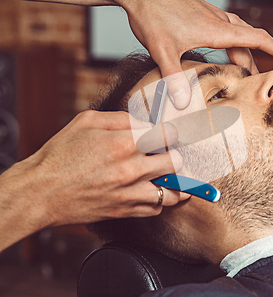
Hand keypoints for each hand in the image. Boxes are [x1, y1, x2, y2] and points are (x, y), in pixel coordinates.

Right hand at [22, 110, 187, 226]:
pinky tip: (152, 191)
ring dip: (173, 181)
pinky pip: (157, 209)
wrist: (40, 192)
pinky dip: (159, 200)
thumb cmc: (60, 154)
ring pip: (172, 191)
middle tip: (165, 153)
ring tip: (166, 175)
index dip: (170, 133)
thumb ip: (122, 118)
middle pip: (175, 162)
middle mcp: (131, 169)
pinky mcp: (125, 211)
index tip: (166, 135)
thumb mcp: (87, 121)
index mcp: (124, 143)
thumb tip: (146, 122)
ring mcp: (130, 193)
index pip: (168, 135)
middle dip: (173, 155)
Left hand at [121, 0, 272, 107]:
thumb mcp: (162, 48)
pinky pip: (225, 27)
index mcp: (217, 28)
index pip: (259, 39)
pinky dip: (231, 41)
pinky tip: (220, 49)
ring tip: (241, 69)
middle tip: (258, 82)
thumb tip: (182, 104)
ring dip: (243, 51)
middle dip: (257, 61)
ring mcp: (210, 14)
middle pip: (249, 41)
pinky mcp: (201, 12)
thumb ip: (173, 77)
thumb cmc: (151, 12)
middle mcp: (218, 19)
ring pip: (237, 33)